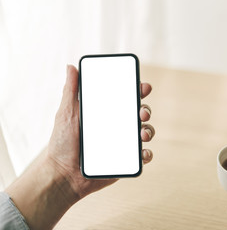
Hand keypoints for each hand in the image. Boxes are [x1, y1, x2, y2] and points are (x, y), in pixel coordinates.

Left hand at [47, 65, 154, 198]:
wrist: (63, 175)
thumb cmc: (62, 144)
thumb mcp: (66, 113)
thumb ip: (70, 90)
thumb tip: (71, 67)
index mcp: (105, 114)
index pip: (125, 99)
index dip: (137, 91)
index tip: (143, 87)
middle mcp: (116, 127)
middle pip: (138, 114)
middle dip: (145, 110)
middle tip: (142, 113)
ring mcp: (122, 144)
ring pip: (144, 132)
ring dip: (149, 130)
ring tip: (143, 134)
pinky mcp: (125, 160)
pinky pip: (142, 156)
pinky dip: (147, 154)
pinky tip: (143, 152)